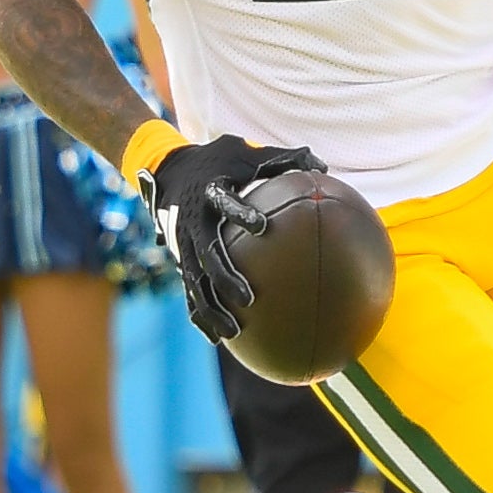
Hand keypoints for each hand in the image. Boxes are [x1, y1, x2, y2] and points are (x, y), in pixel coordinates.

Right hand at [142, 133, 324, 341]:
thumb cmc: (218, 160)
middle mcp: (192, 222)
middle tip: (249, 297)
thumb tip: (324, 169)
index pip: (224, 202)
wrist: (168, 169)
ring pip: (195, 281)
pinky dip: (201, 315)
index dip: (240, 212)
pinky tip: (218, 339)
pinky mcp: (180, 260)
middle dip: (225, 277)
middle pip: (206, 253)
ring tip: (234, 331)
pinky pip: (190, 291)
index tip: (261, 225)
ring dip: (212, 308)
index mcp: (209, 192)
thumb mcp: (244, 152)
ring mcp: (182, 245)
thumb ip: (282, 160)